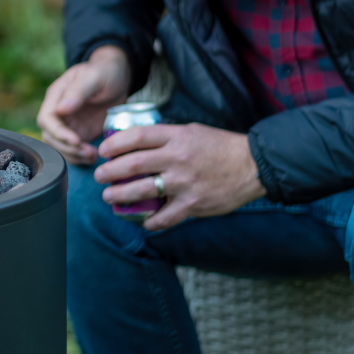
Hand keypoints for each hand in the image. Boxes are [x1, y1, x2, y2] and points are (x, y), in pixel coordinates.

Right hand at [36, 45, 131, 163]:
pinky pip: (73, 150)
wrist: (117, 76)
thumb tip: (60, 109)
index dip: (58, 132)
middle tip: (88, 151)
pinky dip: (80, 157)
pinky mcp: (79, 132)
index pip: (46, 119)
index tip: (76, 140)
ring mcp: (68, 124)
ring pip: (59, 146)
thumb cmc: (104, 72)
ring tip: (93, 156)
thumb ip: (78, 92)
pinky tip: (93, 157)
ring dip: (73, 155)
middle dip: (67, 147)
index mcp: (56, 96)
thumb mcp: (93, 77)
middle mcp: (58, 112)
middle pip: (50, 136)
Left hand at [95, 123, 264, 230]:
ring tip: (109, 196)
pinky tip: (144, 222)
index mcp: (176, 137)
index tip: (103, 151)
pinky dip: (151, 222)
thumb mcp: (191, 131)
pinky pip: (164, 218)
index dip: (113, 144)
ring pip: (141, 191)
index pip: (135, 137)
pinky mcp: (193, 204)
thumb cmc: (220, 146)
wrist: (253, 165)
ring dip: (119, 196)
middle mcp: (177, 159)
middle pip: (131, 164)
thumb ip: (166, 137)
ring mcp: (184, 183)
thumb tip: (136, 142)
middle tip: (99, 176)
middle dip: (108, 172)